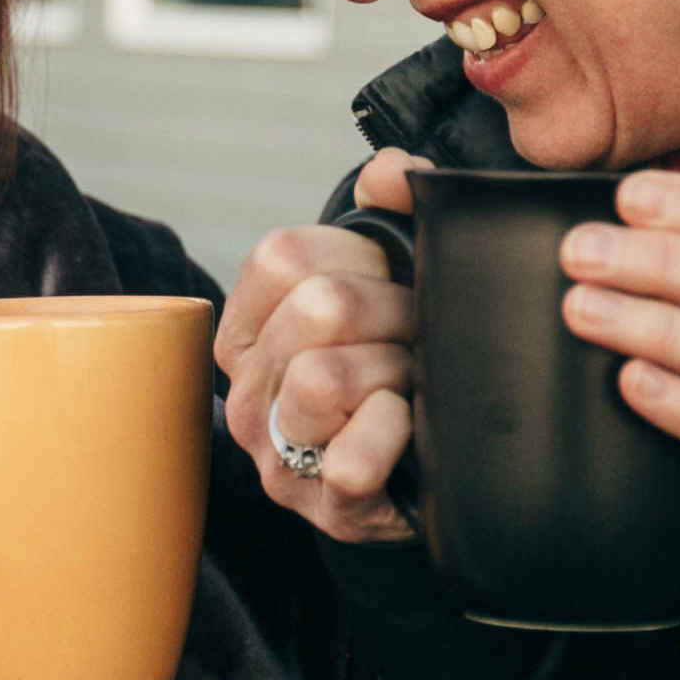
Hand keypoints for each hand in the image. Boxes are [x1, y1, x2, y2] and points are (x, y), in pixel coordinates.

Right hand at [214, 148, 427, 544]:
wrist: (433, 467)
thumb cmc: (403, 357)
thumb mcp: (395, 276)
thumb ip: (392, 206)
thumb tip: (388, 172)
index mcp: (249, 325)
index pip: (282, 256)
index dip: (358, 257)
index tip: (388, 282)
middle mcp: (246, 390)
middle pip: (318, 310)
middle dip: (393, 314)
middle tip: (419, 336)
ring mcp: (277, 452)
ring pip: (324, 379)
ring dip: (396, 373)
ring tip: (414, 383)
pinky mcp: (322, 507)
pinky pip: (351, 461)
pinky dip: (393, 436)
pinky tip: (409, 432)